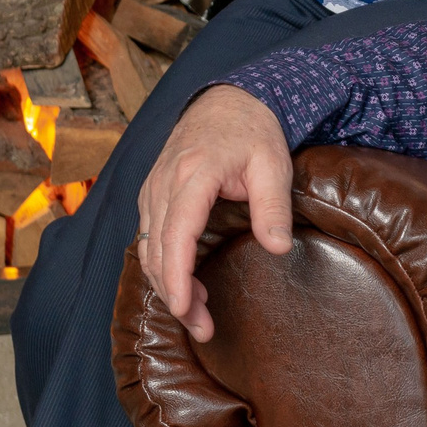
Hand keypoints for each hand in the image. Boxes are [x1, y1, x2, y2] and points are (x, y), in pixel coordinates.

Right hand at [136, 85, 294, 341]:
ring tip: (198, 314)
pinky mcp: (153, 192)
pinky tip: (186, 284)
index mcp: (193, 173)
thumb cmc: (253, 130)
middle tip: (202, 329)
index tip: (184, 309)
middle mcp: (164, 181)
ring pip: (147, 248)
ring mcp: (154, 186)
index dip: (177, 276)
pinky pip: (147, 236)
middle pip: (158, 250)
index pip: (176, 234)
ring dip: (167, 284)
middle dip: (174, 295)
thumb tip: (278, 248)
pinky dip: (161, 265)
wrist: (228, 97)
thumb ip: (274, 206)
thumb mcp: (274, 163)